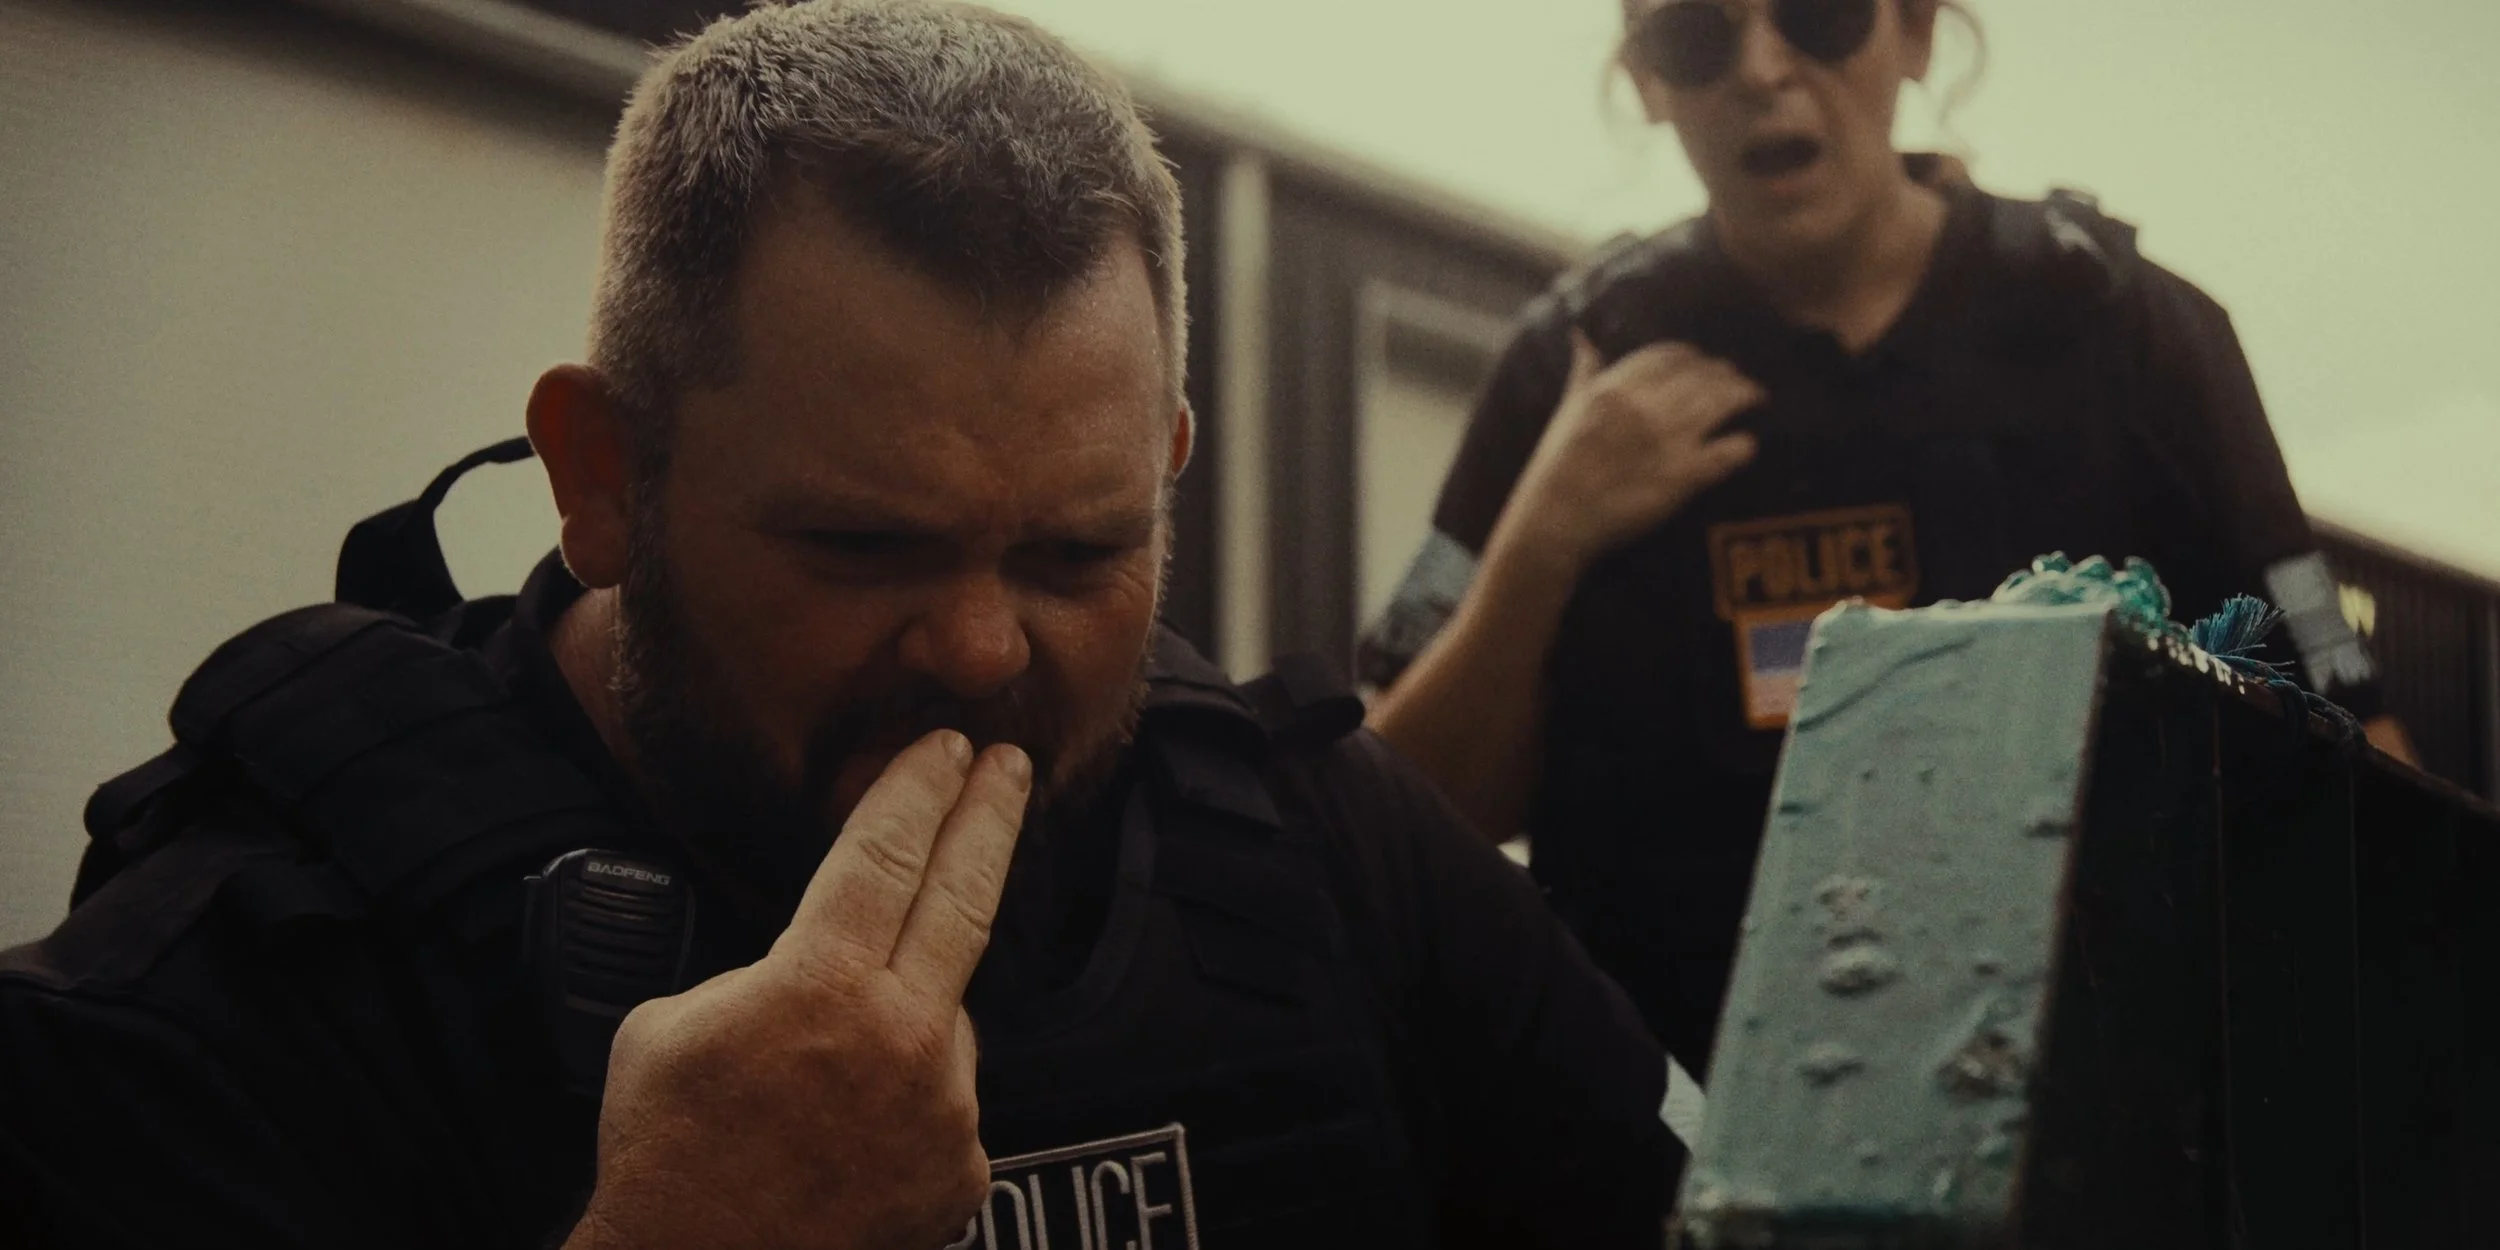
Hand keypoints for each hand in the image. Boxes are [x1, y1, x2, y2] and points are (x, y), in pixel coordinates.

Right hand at [568, 730, 1032, 1249]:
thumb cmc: (664, 1150)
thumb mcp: (673, 1025)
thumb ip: (762, 975)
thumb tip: (813, 967)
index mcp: (819, 985)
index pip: (886, 854)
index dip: (919, 790)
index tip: (949, 746)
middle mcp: (901, 1035)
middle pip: (963, 897)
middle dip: (989, 819)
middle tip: (1010, 766)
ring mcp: (944, 1106)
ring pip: (946, 1015)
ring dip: (907, 1013)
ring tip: (829, 1067)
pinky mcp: (963, 1168)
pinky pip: (945, 1099)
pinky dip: (907, 1099)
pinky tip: (850, 1131)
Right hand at [1501, 332, 1761, 570]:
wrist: (1555, 522)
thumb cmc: (1556, 466)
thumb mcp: (1566, 409)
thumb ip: (1583, 371)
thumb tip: (1581, 336)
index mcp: (1614, 389)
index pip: (1669, 356)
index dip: (1693, 356)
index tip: (1703, 362)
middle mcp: (1643, 408)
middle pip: (1703, 375)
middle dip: (1726, 374)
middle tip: (1738, 381)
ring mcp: (1665, 441)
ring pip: (1722, 403)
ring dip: (1745, 395)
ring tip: (1756, 398)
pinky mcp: (1681, 477)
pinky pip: (1728, 452)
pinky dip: (1743, 445)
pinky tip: (1746, 445)